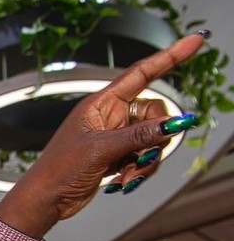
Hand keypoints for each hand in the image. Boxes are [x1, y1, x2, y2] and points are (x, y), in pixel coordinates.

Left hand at [1, 32, 205, 233]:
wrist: (46, 199)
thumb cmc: (58, 169)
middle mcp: (111, 115)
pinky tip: (123, 181)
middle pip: (155, 113)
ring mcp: (116, 135)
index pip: (142, 73)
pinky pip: (145, 155)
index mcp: (101, 104)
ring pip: (153, 138)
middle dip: (155, 137)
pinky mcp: (118, 154)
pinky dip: (140, 169)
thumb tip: (172, 124)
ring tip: (127, 174)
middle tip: (142, 157)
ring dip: (146, 159)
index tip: (194, 41)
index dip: (169, 56)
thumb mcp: (101, 150)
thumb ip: (139, 136)